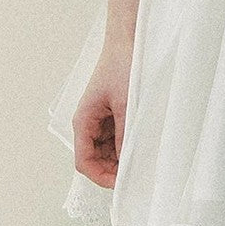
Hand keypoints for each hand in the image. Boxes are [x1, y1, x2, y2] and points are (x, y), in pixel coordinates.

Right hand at [72, 45, 132, 188]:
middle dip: (113, 169)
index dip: (101, 177)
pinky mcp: (112, 113)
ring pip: (107, 151)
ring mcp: (101, 119)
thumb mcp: (125, 104)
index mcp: (84, 121)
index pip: (84, 162)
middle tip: (135, 174)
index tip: (120, 184)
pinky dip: (126, 144)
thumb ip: (124, 135)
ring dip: (121, 157)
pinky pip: (116, 137)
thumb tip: (127, 162)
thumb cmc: (121, 65)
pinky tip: (141, 144)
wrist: (128, 41)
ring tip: (141, 158)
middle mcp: (89, 123)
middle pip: (95, 159)